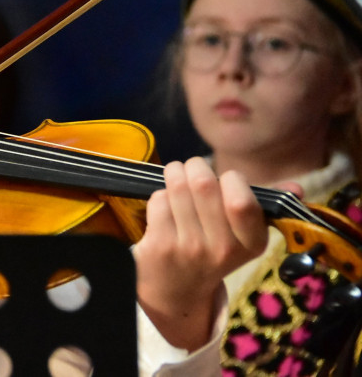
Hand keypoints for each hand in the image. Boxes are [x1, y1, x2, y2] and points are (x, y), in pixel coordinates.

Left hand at [133, 157, 267, 350]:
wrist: (180, 290)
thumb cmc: (216, 248)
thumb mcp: (246, 235)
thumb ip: (268, 205)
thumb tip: (297, 188)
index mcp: (252, 243)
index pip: (241, 201)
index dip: (230, 178)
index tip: (226, 179)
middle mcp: (222, 249)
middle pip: (203, 183)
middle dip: (196, 166)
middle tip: (194, 168)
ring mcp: (189, 248)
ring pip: (177, 186)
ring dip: (175, 173)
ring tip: (177, 176)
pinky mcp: (160, 245)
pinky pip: (158, 199)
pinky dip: (160, 195)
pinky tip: (166, 206)